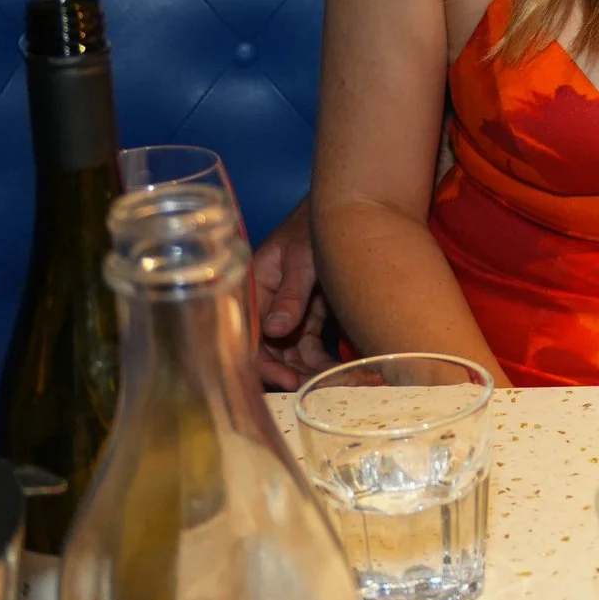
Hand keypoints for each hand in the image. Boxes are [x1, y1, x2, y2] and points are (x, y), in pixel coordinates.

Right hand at [252, 195, 335, 389]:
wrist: (351, 209)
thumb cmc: (318, 226)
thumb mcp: (303, 257)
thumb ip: (291, 293)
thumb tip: (274, 330)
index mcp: (253, 288)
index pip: (248, 335)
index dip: (263, 363)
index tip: (287, 381)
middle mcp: (266, 303)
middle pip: (269, 350)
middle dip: (290, 373)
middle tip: (316, 390)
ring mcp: (288, 310)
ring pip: (291, 352)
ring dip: (308, 370)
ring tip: (333, 387)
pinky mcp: (310, 313)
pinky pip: (310, 344)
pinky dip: (321, 359)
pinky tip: (339, 374)